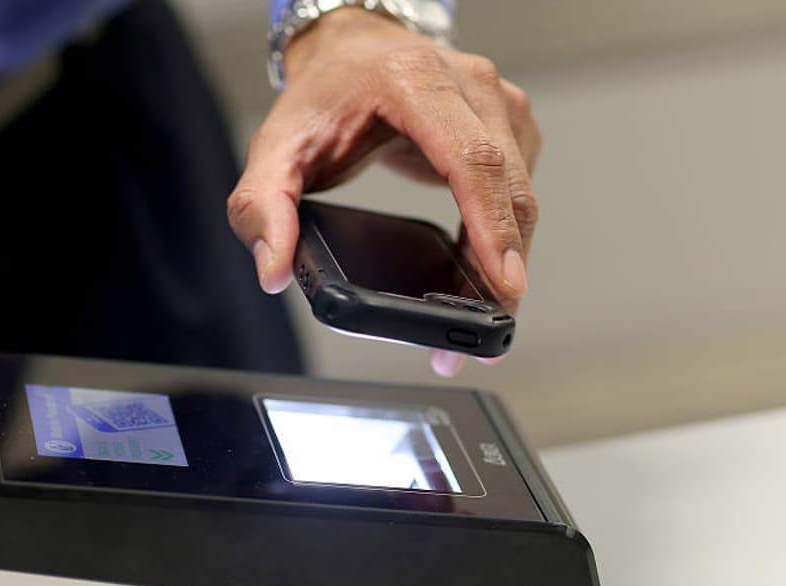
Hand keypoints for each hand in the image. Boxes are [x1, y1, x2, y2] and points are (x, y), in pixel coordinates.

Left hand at [228, 7, 540, 376]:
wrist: (352, 51)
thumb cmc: (324, 95)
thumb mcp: (278, 147)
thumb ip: (262, 207)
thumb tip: (272, 269)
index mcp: (415, 81)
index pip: (471, 159)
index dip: (491, 225)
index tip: (502, 282)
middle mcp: (470, 85)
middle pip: (509, 185)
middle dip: (502, 268)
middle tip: (482, 335)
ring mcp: (498, 103)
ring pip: (523, 194)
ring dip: (508, 260)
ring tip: (480, 317)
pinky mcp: (511, 125)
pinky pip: (520, 190)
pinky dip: (506, 237)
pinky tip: (481, 274)